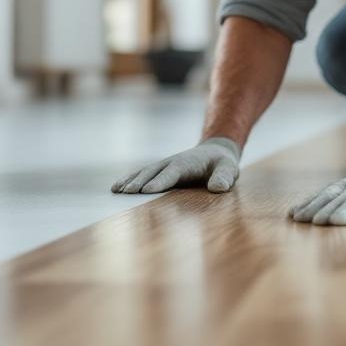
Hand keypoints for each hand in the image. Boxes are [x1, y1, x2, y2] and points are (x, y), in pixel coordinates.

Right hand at [111, 137, 240, 193]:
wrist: (214, 151)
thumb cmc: (222, 163)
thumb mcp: (229, 169)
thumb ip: (224, 177)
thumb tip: (218, 188)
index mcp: (187, 162)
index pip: (172, 172)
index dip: (160, 181)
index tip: (147, 191)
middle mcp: (171, 162)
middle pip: (152, 172)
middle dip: (139, 182)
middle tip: (126, 194)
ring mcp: (163, 166)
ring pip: (143, 173)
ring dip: (130, 181)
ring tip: (116, 191)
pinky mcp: (159, 171)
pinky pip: (141, 175)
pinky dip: (128, 180)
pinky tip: (116, 188)